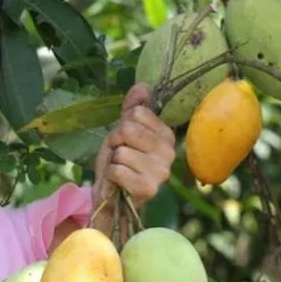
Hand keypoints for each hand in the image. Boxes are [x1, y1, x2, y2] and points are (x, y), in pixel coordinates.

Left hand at [92, 83, 176, 212]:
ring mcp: (161, 171)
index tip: (124, 140)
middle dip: (115, 142)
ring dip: (113, 161)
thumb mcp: (122, 132)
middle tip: (119, 155)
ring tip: (120, 170)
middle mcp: (169, 152)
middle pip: (128, 129)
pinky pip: (117, 169)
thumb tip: (142, 85)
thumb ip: (132, 109)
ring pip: (122, 151)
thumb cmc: (118, 162)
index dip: (122, 125)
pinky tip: (119, 182)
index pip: (137, 113)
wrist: (111, 196)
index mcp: (166, 135)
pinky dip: (111, 175)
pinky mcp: (149, 187)